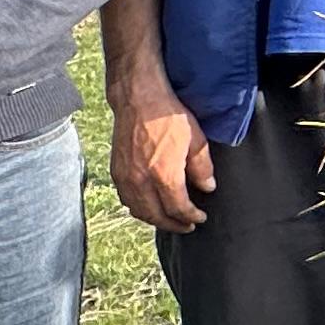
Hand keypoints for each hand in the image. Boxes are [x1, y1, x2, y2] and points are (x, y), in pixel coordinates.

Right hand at [108, 92, 217, 231]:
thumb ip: (202, 168)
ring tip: (170, 219)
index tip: (200, 217)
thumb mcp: (196, 140)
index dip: (191, 216)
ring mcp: (125, 177)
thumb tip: (207, 188)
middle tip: (187, 226)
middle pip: (156, 216)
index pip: (178, 208)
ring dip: (155, 220)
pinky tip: (149, 206)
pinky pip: (126, 199)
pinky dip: (139, 208)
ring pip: (139, 211)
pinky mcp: (116, 171)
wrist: (138, 99)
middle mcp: (141, 180)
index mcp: (163, 174)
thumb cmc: (168, 115)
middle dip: (174, 224)